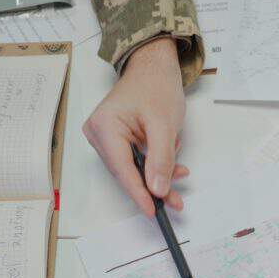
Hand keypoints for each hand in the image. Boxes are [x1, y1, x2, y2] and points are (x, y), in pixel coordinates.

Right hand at [84, 37, 190, 217]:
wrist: (154, 66)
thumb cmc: (156, 86)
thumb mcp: (164, 125)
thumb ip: (161, 159)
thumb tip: (158, 189)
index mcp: (104, 127)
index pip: (122, 169)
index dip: (138, 193)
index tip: (152, 211)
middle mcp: (98, 133)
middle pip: (126, 172)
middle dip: (152, 185)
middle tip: (175, 200)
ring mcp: (105, 137)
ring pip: (132, 168)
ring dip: (156, 174)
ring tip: (180, 174)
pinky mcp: (116, 138)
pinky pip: (135, 159)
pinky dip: (154, 164)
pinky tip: (172, 164)